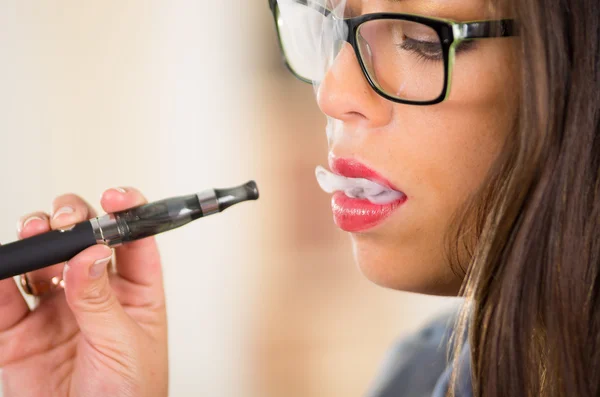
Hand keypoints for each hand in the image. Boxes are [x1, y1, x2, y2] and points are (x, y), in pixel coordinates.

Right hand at [0, 188, 167, 396]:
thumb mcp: (123, 345)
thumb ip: (101, 300)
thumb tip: (90, 253)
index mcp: (135, 295)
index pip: (133, 242)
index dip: (126, 212)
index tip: (115, 197)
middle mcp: (96, 296)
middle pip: (84, 241)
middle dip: (75, 220)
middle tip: (69, 221)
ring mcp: (56, 312)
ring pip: (43, 261)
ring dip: (38, 239)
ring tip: (37, 234)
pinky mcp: (19, 334)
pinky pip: (3, 298)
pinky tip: (4, 265)